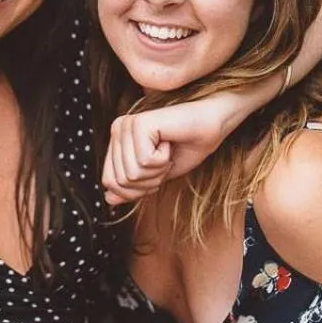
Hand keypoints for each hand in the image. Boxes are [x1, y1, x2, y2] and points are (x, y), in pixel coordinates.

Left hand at [103, 96, 255, 206]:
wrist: (213, 125)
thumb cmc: (188, 146)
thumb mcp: (156, 175)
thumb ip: (131, 185)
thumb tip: (108, 199)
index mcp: (117, 140)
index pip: (110, 182)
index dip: (137, 189)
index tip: (158, 171)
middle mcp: (117, 130)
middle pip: (120, 182)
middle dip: (149, 181)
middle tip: (166, 160)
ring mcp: (126, 125)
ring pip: (132, 175)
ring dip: (158, 170)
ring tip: (168, 150)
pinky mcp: (138, 124)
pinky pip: (144, 162)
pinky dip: (163, 160)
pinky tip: (170, 141)